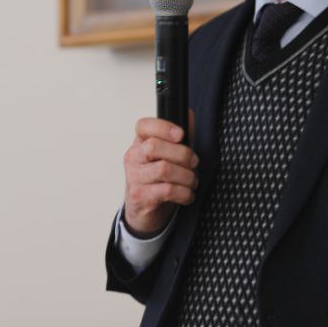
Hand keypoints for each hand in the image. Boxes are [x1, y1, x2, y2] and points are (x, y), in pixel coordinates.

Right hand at [123, 113, 197, 235]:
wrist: (144, 212)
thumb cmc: (158, 181)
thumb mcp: (168, 157)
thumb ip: (179, 137)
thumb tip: (189, 115)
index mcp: (140, 143)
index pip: (143, 126)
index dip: (163, 127)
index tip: (181, 135)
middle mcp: (133, 158)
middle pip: (155, 146)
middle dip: (183, 155)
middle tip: (194, 164)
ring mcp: (134, 177)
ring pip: (163, 169)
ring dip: (186, 176)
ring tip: (192, 182)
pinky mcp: (140, 196)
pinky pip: (167, 190)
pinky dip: (184, 193)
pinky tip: (187, 195)